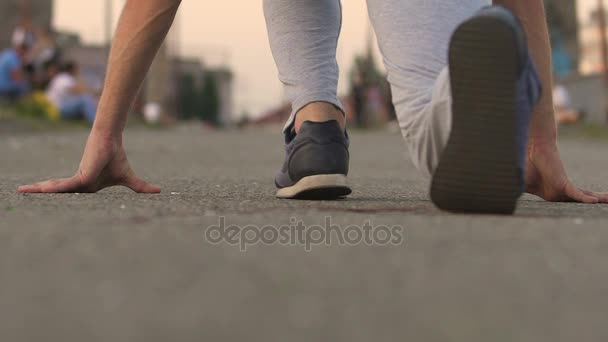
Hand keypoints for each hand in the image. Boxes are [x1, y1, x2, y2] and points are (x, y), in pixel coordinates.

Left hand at [18, 131, 160, 193]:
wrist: (112, 140)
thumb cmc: (116, 156)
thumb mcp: (128, 177)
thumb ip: (140, 187)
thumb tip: (160, 191)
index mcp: (87, 185)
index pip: (72, 197)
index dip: (61, 202)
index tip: (51, 210)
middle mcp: (79, 183)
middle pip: (58, 193)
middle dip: (41, 194)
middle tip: (23, 195)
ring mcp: (78, 180)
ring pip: (55, 190)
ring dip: (38, 190)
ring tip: (20, 191)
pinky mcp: (79, 178)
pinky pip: (62, 187)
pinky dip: (49, 189)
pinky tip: (35, 189)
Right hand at [526, 140, 607, 202]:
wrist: (532, 150)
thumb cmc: (526, 165)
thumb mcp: (523, 184)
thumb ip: (520, 192)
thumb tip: (507, 200)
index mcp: (551, 193)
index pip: (567, 202)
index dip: (578, 205)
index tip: (589, 204)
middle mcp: (560, 191)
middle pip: (580, 200)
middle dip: (594, 200)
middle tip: (607, 202)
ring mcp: (563, 187)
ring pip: (584, 197)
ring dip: (598, 199)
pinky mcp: (564, 183)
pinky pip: (576, 194)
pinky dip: (584, 198)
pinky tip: (594, 202)